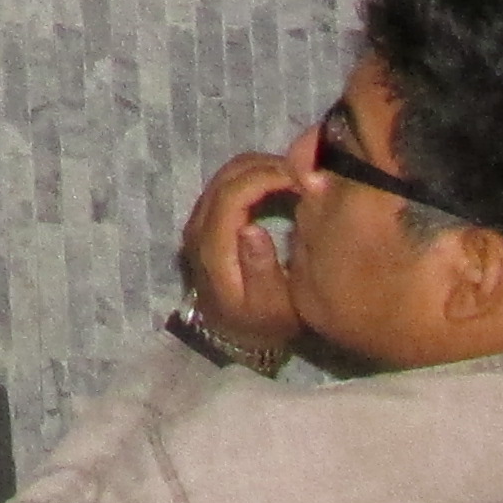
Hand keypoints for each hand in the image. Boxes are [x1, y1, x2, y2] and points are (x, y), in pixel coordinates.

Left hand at [176, 147, 302, 365]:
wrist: (234, 336)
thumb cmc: (261, 323)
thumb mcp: (270, 307)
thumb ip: (261, 270)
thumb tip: (252, 228)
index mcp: (212, 247)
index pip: (232, 194)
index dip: (266, 177)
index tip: (301, 177)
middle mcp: (197, 228)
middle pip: (227, 177)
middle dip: (267, 166)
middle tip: (305, 173)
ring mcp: (198, 222)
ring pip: (226, 176)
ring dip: (261, 169)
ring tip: (297, 178)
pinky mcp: (205, 221)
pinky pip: (227, 185)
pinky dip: (254, 177)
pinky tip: (281, 185)